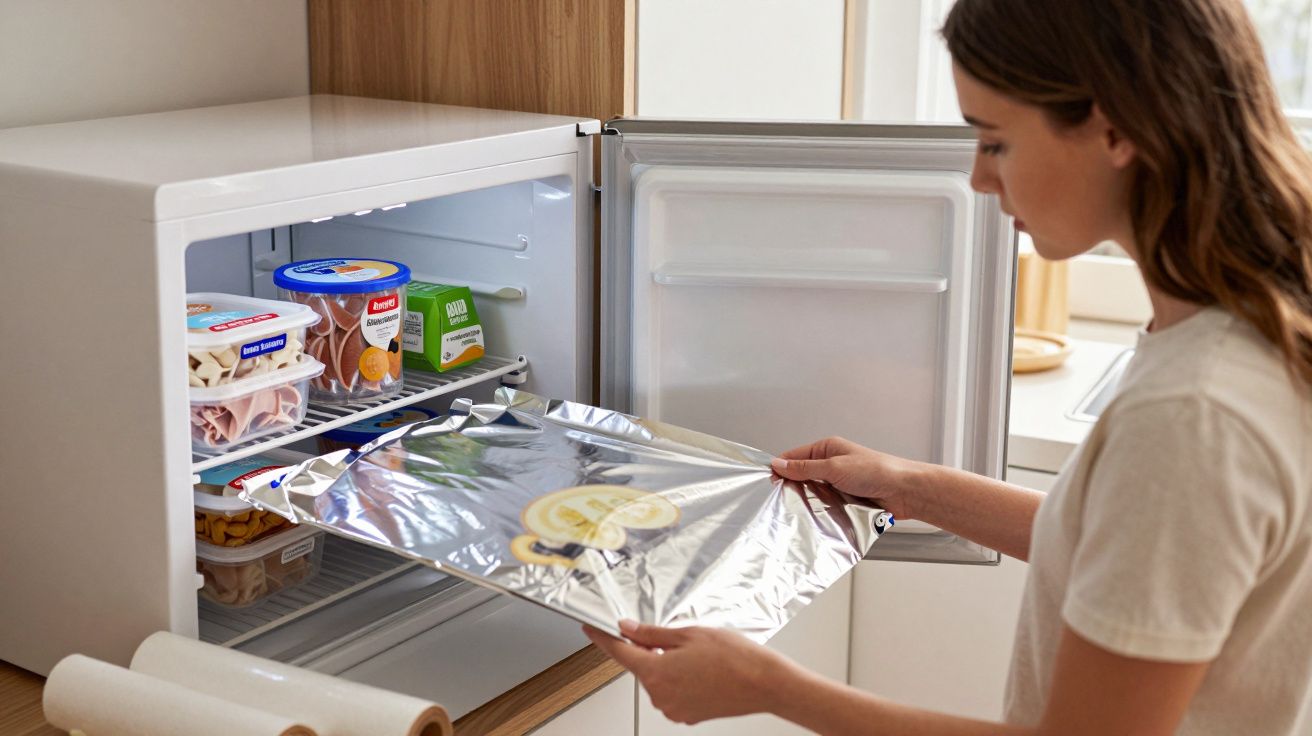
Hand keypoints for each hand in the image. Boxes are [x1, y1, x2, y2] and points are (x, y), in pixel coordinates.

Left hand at [583, 620, 798, 724]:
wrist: (765, 683)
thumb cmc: (735, 657)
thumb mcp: (689, 633)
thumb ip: (652, 633)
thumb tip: (628, 630)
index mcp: (656, 672)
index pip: (619, 653)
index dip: (602, 639)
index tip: (591, 630)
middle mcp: (660, 695)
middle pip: (641, 666)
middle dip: (650, 649)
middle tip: (677, 637)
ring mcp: (674, 709)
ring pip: (658, 680)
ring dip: (668, 665)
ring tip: (699, 654)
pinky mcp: (687, 715)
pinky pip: (673, 693)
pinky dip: (680, 679)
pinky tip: (702, 669)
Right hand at [771, 436, 928, 520]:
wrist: (904, 491)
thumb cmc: (876, 471)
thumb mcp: (834, 466)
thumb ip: (805, 467)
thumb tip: (778, 464)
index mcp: (827, 448)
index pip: (794, 456)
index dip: (780, 469)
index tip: (767, 483)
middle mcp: (831, 465)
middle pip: (802, 477)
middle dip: (794, 489)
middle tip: (781, 501)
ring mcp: (838, 484)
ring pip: (813, 495)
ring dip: (809, 503)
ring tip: (799, 513)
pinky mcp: (845, 501)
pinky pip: (826, 508)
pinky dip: (821, 513)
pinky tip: (816, 520)